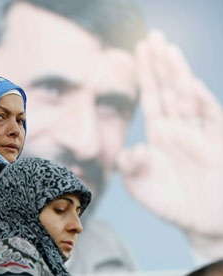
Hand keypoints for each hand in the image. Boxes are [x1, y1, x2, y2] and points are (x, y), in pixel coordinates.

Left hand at [117, 31, 222, 247]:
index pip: (152, 96)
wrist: (198, 222)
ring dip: (178, 75)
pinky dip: (200, 103)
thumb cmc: (169, 201)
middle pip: (169, 89)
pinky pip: (209, 120)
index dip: (146, 74)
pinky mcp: (217, 145)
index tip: (140, 48)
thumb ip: (133, 168)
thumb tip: (133, 151)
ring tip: (169, 51)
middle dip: (161, 64)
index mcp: (160, 132)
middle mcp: (179, 127)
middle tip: (154, 36)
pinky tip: (190, 85)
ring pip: (187, 98)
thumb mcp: (142, 186)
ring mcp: (199, 133)